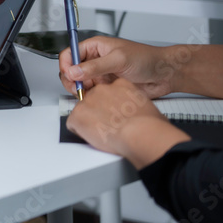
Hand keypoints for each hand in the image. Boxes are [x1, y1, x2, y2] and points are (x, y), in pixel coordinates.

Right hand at [59, 36, 174, 98]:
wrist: (165, 74)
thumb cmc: (147, 59)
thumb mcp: (119, 59)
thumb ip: (94, 66)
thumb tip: (74, 71)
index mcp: (95, 47)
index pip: (70, 53)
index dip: (66, 64)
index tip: (69, 75)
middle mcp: (95, 60)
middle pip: (71, 69)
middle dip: (70, 79)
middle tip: (76, 88)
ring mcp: (100, 74)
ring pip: (80, 82)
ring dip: (80, 89)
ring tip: (86, 94)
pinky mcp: (106, 86)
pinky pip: (91, 92)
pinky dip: (89, 96)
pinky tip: (95, 98)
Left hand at [65, 78, 188, 168]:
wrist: (140, 133)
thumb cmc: (149, 125)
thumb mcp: (147, 106)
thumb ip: (135, 104)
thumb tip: (135, 113)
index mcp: (120, 85)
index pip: (108, 91)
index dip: (110, 105)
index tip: (114, 113)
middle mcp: (101, 89)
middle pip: (93, 100)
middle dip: (98, 113)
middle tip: (108, 125)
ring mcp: (87, 101)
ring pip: (83, 112)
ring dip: (90, 122)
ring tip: (104, 133)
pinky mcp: (78, 115)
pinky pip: (73, 123)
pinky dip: (81, 131)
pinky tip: (94, 136)